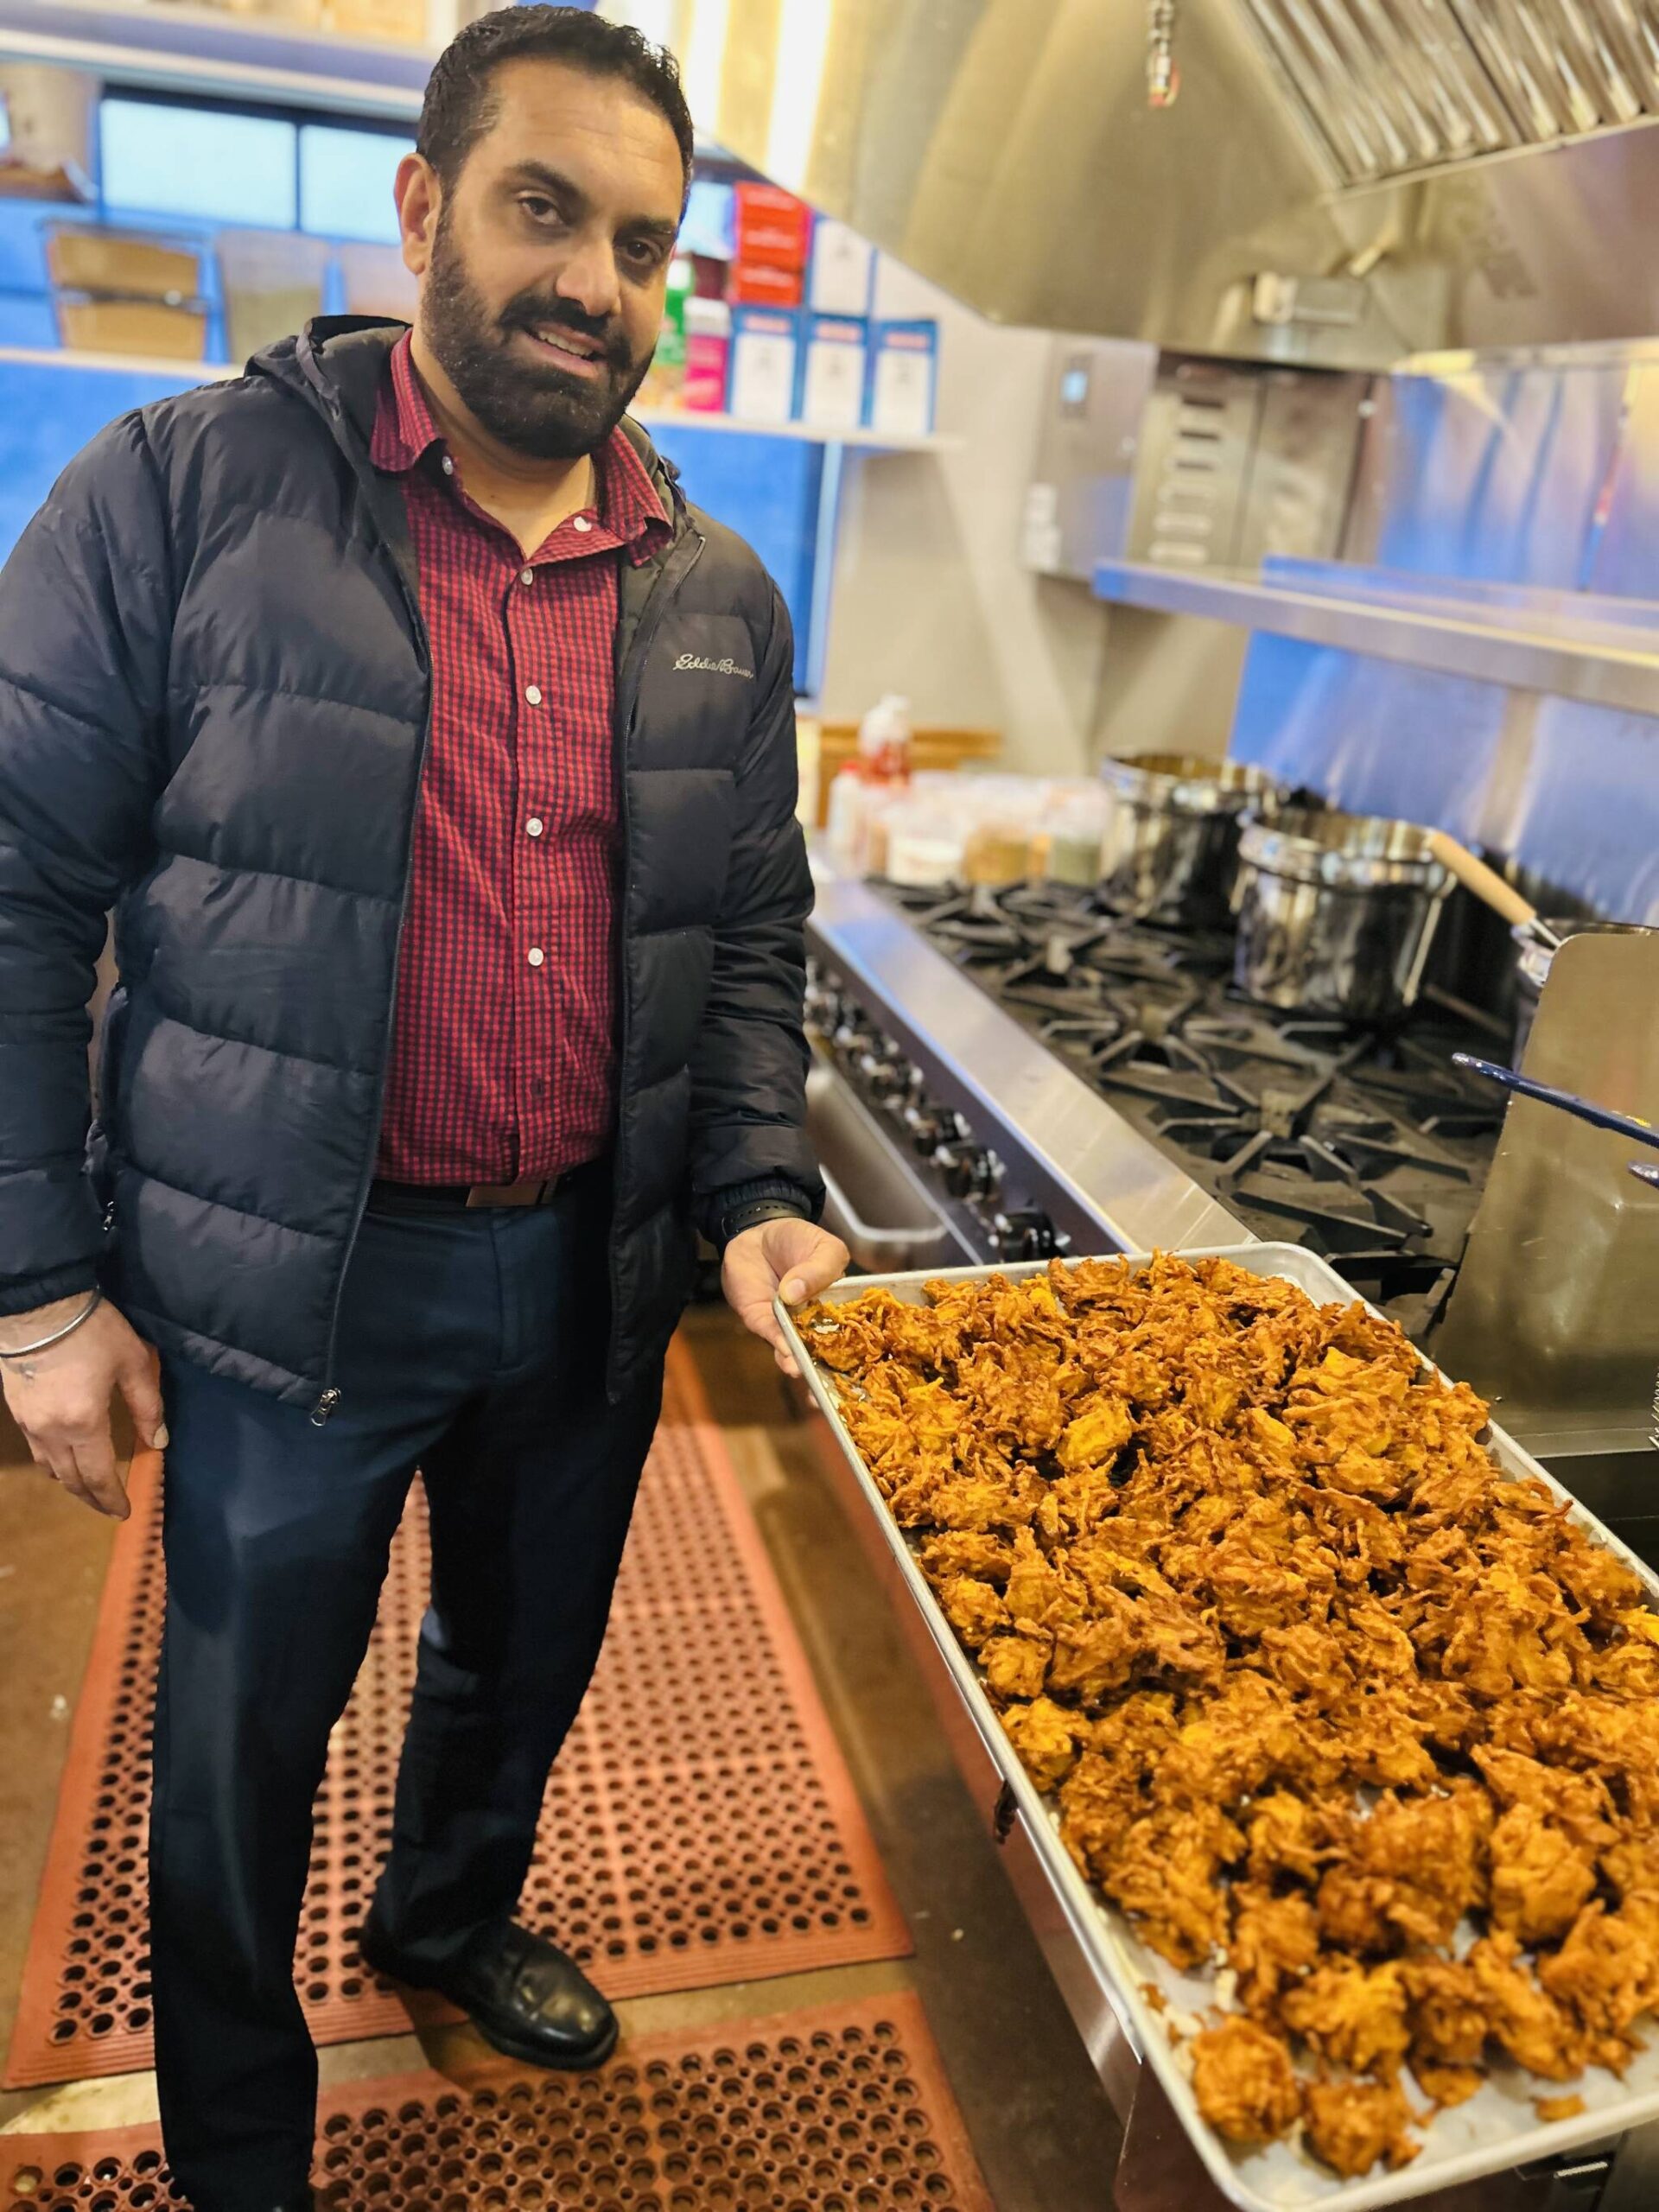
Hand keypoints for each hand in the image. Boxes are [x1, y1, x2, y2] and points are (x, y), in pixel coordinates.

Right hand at [0, 1295, 164, 1518]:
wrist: (39, 1306)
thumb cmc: (92, 1330)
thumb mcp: (133, 1363)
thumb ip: (148, 1406)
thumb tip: (158, 1441)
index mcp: (84, 1423)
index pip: (99, 1476)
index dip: (112, 1499)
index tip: (124, 1513)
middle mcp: (51, 1432)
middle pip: (71, 1480)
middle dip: (92, 1498)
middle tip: (108, 1508)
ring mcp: (29, 1423)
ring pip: (50, 1468)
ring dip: (70, 1483)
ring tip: (89, 1487)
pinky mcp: (16, 1411)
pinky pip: (36, 1450)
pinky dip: (54, 1463)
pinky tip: (65, 1459)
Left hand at [721, 1217, 848, 1375]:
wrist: (759, 1233)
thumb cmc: (800, 1240)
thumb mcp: (824, 1248)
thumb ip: (819, 1269)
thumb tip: (796, 1293)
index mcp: (840, 1308)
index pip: (853, 1337)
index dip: (859, 1358)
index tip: (864, 1378)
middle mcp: (816, 1324)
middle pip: (825, 1354)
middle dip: (825, 1376)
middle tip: (827, 1390)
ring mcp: (789, 1325)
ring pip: (796, 1350)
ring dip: (798, 1363)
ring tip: (801, 1369)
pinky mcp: (762, 1320)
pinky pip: (771, 1334)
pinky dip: (778, 1342)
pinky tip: (785, 1351)